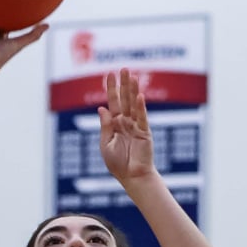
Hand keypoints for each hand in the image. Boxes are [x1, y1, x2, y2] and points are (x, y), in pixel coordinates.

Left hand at [98, 70, 154, 188]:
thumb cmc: (118, 165)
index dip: (111, 89)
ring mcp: (136, 126)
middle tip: (124, 68)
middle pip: (125, 99)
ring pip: (134, 105)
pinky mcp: (145, 133)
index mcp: (115, 125)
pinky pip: (142, 118)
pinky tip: (139, 96)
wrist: (131, 178)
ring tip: (133, 76)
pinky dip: (140, 107)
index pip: (113, 102)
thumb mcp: (106, 144)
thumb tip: (101, 108)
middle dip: (124, 84)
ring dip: (133, 90)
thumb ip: (105, 126)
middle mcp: (126, 122)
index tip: (109, 74)